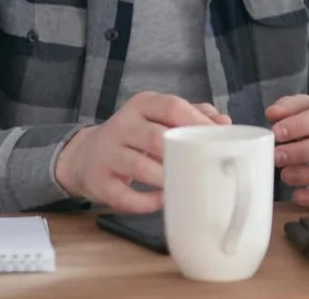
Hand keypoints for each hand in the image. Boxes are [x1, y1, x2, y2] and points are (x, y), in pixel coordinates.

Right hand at [54, 92, 230, 212]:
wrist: (84, 156)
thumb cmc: (135, 136)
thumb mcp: (158, 117)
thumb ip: (191, 115)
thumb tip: (224, 123)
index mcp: (141, 105)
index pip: (171, 106)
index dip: (197, 122)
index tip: (219, 137)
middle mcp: (121, 125)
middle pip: (155, 137)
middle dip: (181, 154)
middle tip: (203, 167)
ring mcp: (107, 154)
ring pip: (139, 166)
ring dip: (166, 179)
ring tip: (185, 186)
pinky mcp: (98, 181)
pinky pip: (123, 196)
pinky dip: (146, 202)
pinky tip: (162, 201)